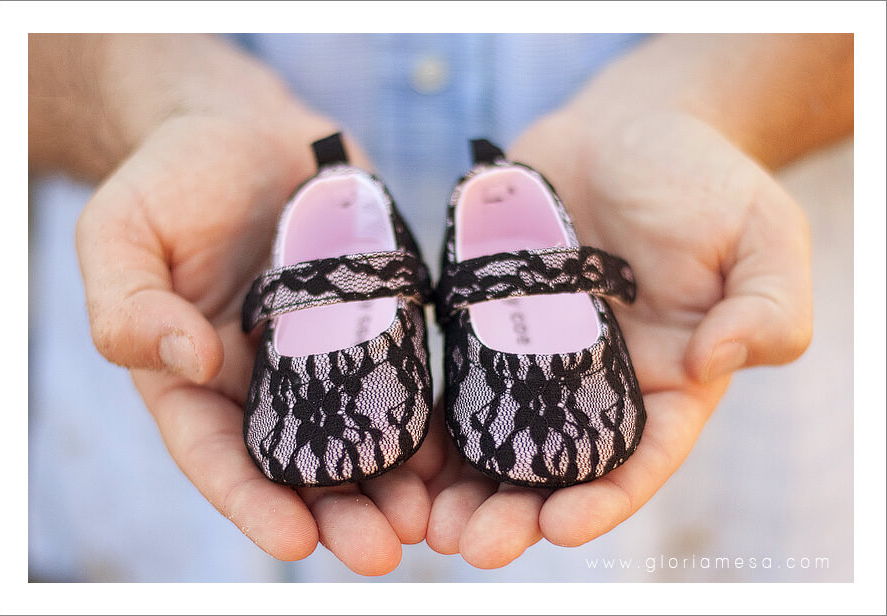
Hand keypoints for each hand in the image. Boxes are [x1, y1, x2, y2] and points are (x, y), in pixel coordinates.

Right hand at [70, 35, 441, 574]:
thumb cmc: (176, 175)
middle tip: (385, 548)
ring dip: (395, 482)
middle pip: (301, 467)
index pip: (218, 457)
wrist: (253, 130)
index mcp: (193, 378)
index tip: (295, 541)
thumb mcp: (122, 229)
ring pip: (362, 437)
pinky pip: (404, 380)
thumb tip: (186, 360)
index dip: (252, 503)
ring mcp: (326, 356)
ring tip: (434, 517)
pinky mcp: (376, 324)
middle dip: (341, 512)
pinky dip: (429, 419)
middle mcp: (264, 383)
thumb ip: (128, 301)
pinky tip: (461, 450)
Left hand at [425, 107, 812, 566]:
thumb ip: (767, 306)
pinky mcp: (489, 320)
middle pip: (555, 465)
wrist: (628, 126)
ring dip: (461, 483)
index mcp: (668, 381)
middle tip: (469, 546)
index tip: (559, 527)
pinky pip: (456, 375)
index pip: (639, 457)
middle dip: (515, 510)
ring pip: (497, 434)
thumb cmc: (702, 178)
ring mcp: (537, 354)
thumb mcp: (763, 234)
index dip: (603, 498)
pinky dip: (429, 415)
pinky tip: (395, 444)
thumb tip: (720, 362)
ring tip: (422, 520)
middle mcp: (597, 382)